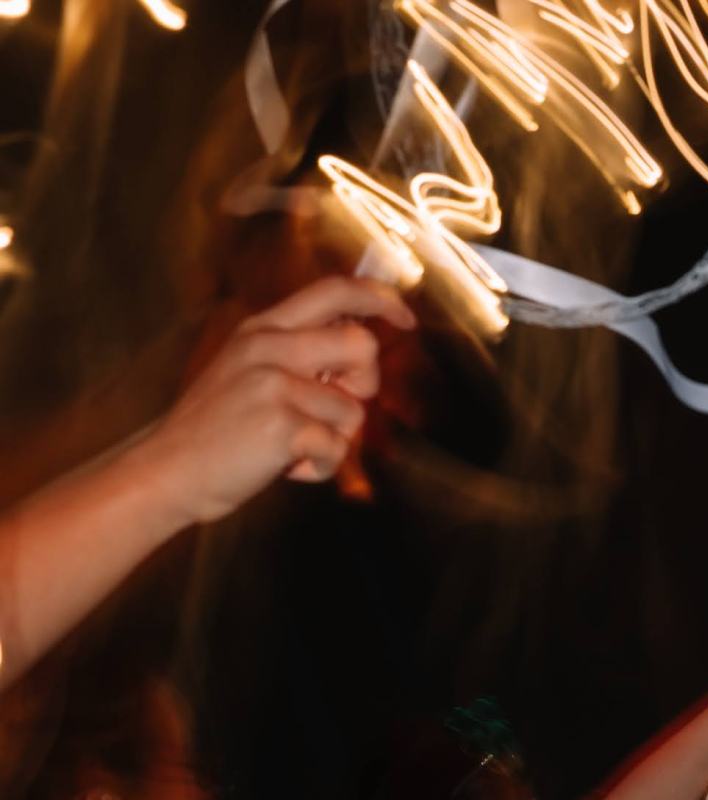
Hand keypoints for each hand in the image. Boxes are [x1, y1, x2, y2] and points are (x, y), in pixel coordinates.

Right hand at [139, 278, 414, 523]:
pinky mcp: (281, 424)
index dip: (378, 299)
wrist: (171, 467)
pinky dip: (320, 469)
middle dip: (364, 386)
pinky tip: (286, 466)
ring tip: (291, 445)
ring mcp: (273, 383)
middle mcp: (268, 346)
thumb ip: (300, 354)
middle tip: (330, 412)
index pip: (332, 292)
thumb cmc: (221, 428)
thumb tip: (361, 347)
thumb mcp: (251, 371)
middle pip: (361, 346)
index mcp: (263, 329)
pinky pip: (337, 449)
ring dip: (334, 440)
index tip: (405, 319)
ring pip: (353, 410)